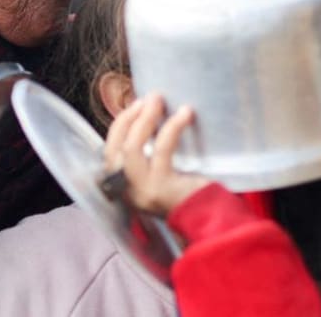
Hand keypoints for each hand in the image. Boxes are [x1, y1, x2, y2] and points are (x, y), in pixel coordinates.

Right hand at [103, 93, 208, 216]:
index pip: (109, 152)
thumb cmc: (187, 194)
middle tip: (149, 98)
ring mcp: (142, 190)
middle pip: (115, 148)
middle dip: (129, 118)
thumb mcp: (158, 175)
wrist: (211, 222)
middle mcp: (127, 190)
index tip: (135, 105)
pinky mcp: (162, 187)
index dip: (119, 125)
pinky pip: (162, 150)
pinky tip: (185, 114)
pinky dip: (172, 127)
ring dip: (144, 120)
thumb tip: (146, 115)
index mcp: (122, 186)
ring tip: (158, 101)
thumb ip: (146, 155)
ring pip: (132, 147)